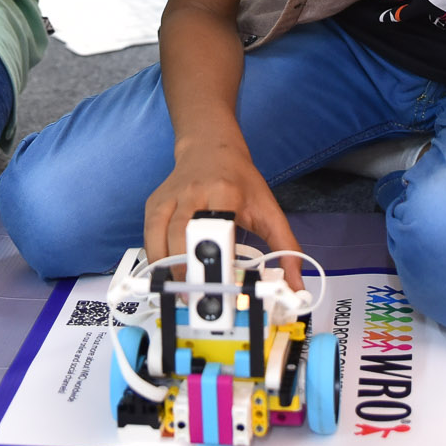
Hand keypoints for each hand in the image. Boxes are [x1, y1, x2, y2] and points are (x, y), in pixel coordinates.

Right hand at [144, 135, 301, 289]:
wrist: (211, 148)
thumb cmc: (240, 181)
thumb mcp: (269, 209)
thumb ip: (286, 247)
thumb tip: (296, 285)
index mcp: (224, 192)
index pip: (216, 226)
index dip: (215, 255)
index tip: (222, 283)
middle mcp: (193, 192)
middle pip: (182, 233)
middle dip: (186, 268)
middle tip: (196, 296)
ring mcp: (170, 197)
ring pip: (160, 234)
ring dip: (166, 267)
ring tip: (179, 291)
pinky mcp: (154, 203)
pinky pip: (149, 234)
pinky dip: (154, 257)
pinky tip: (164, 274)